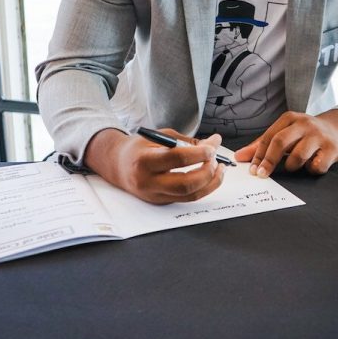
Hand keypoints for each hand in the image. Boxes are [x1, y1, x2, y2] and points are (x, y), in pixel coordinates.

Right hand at [84, 128, 223, 203]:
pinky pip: (187, 198)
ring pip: (190, 196)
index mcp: (144, 160)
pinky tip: (210, 176)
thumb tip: (214, 143)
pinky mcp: (162, 202)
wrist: (117, 165)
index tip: (212, 147)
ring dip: (211, 183)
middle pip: (185, 184)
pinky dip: (203, 188)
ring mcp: (155, 195)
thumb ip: (186, 141)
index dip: (198, 154)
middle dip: (207, 172)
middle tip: (215, 159)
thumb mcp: (159, 136)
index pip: (176, 159)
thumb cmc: (140, 148)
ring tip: (219, 168)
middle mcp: (148, 182)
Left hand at [235, 109, 337, 177]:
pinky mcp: (332, 148)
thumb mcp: (285, 133)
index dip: (258, 155)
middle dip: (269, 161)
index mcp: (290, 118)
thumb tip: (239, 157)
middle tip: (262, 175)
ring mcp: (319, 136)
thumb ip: (262, 145)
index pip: (269, 137)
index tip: (252, 169)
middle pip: (281, 142)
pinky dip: (312, 169)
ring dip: (293, 166)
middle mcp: (304, 124)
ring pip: (298, 156)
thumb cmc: (305, 134)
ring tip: (295, 164)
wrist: (337, 129)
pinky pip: (317, 166)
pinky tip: (313, 164)